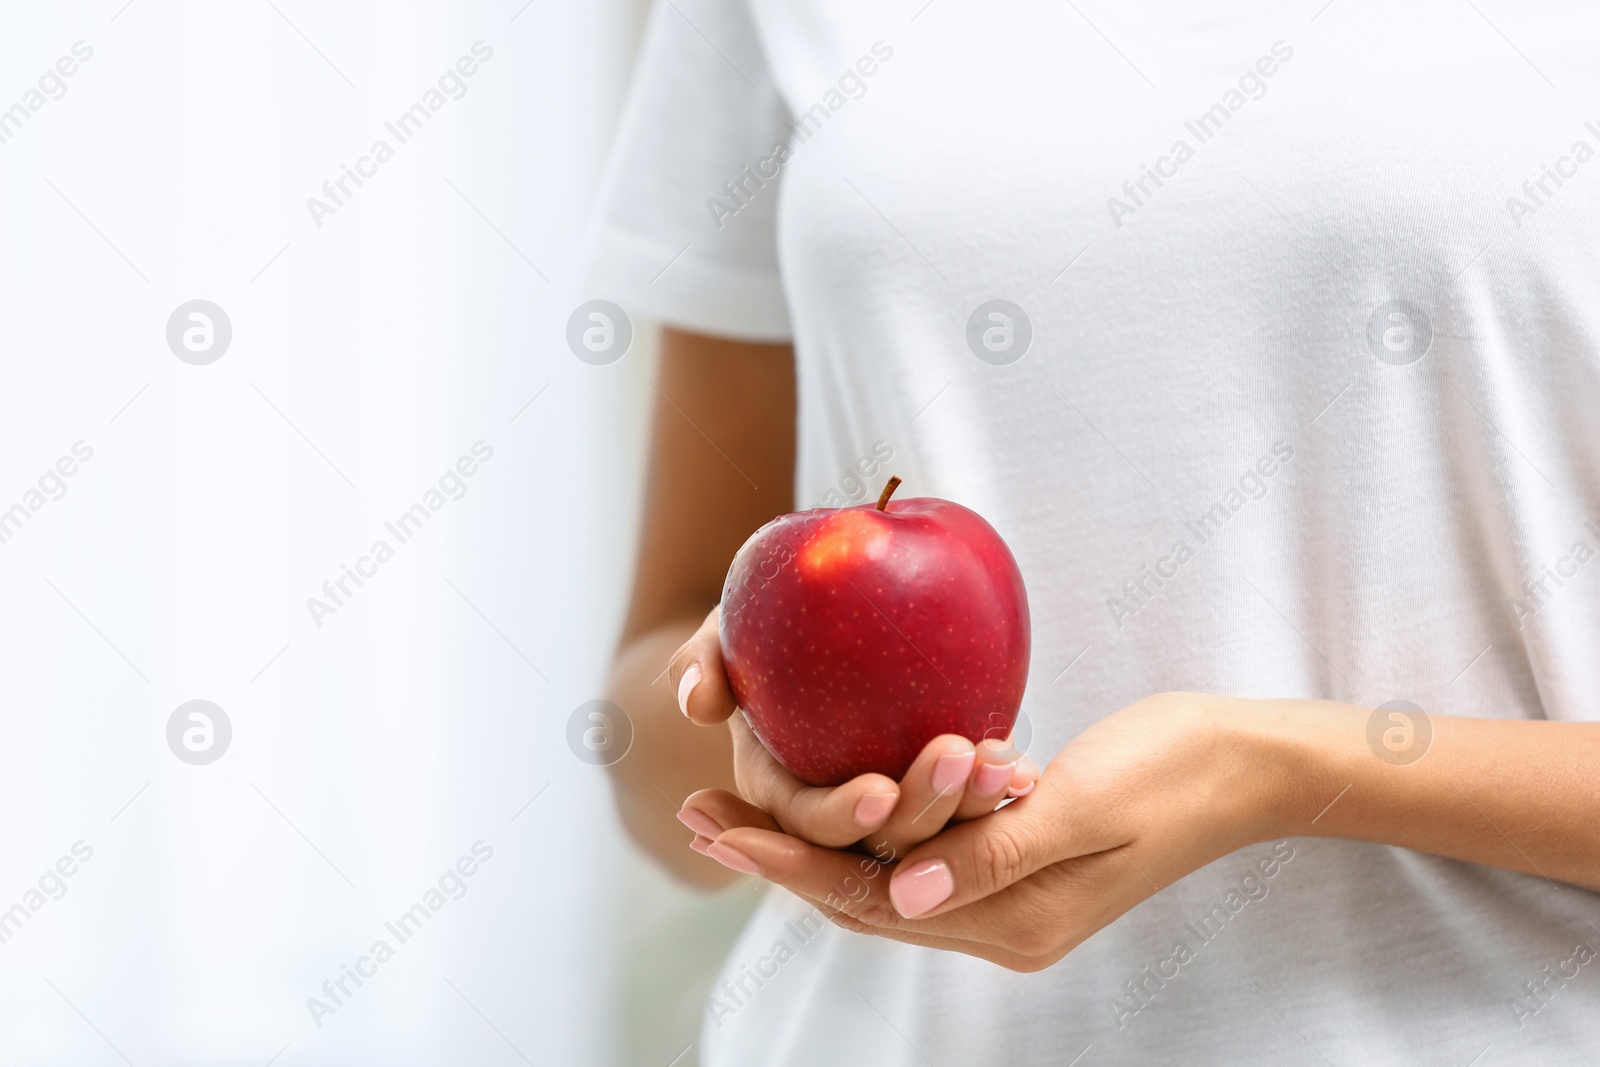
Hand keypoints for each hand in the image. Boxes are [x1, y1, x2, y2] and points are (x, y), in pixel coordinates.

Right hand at [668, 607, 1037, 861]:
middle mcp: (831, 814)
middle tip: (964, 763)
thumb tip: (697, 705)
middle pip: (878, 843)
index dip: (841, 818)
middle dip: (923, 815)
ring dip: (970, 805)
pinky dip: (993, 790)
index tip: (882, 790)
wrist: (825, 608)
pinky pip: (967, 802)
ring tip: (1009, 765)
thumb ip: (703, 657)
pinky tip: (1025, 765)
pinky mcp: (934, 790)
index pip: (806, 826)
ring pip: (933, 832)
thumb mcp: (728, 624)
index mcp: (776, 793)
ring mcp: (887, 804)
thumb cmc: (767, 614)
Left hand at [687, 692, 1283, 969]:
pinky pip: (924, 855)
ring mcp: (1010, 897)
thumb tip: (899, 896)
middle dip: (779, 857)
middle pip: (862, 897)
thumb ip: (991, 854)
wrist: (1247, 767)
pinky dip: (871, 831)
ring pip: (885, 878)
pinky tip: (832, 801)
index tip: (716, 830)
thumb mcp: (1083, 807)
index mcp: (1013, 920)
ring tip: (738, 813)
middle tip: (698, 818)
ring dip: (813, 843)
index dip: (787, 864)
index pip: (870, 900)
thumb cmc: (1175, 771)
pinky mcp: (1017, 860)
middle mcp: (1001, 922)